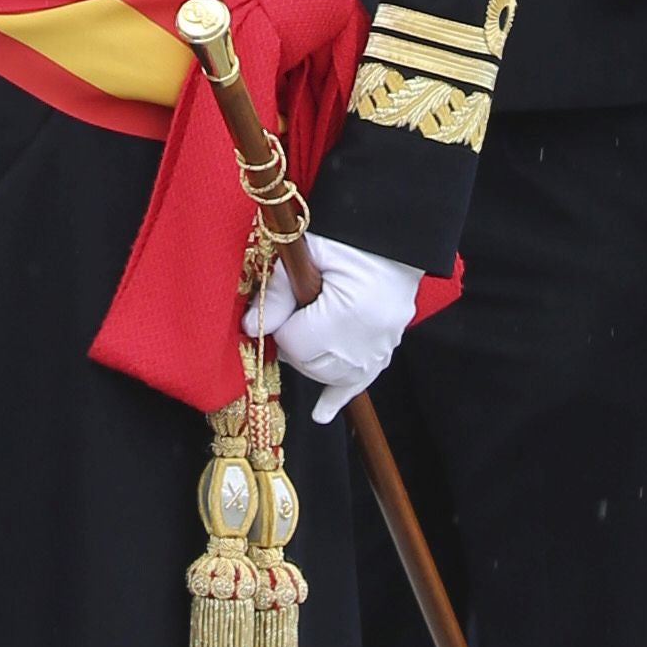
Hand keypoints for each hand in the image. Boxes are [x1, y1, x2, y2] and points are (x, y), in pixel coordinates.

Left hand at [247, 236, 418, 423]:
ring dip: (313, 360)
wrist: (397, 231)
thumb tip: (250, 328)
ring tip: (309, 331)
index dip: (282, 325)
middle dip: (295, 342)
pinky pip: (360, 383)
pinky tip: (322, 415)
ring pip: (330, 376)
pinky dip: (337, 397)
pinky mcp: (388, 347)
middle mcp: (369, 339)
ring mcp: (382, 347)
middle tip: (296, 311)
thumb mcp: (309, 252)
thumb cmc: (350, 236)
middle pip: (310, 364)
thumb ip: (278, 291)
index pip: (295, 343)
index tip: (285, 305)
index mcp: (348, 313)